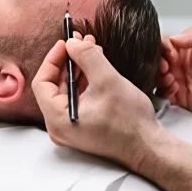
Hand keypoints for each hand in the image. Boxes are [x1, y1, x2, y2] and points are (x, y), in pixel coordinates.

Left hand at [31, 33, 160, 168]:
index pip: (42, 82)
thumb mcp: (107, 80)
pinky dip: (84, 82)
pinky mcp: (82, 126)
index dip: (53, 59)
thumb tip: (71, 43)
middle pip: (54, 85)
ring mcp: (70, 128)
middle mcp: (59, 125)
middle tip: (80, 42)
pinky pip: (77, 99)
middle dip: (68, 61)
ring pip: (67, 91)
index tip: (66, 43)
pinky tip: (96, 66)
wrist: (149, 148)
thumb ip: (86, 57)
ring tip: (91, 49)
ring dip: (78, 69)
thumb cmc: (130, 121)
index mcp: (57, 118)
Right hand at [156, 27, 191, 123]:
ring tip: (173, 80)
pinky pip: (161, 96)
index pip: (164, 43)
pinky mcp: (177, 99)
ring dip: (159, 79)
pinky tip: (175, 91)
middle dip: (157, 64)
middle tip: (166, 69)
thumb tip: (174, 38)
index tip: (169, 54)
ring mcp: (176, 82)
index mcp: (185, 49)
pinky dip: (163, 93)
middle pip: (155, 61)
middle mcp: (177, 65)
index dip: (161, 48)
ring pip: (155, 78)